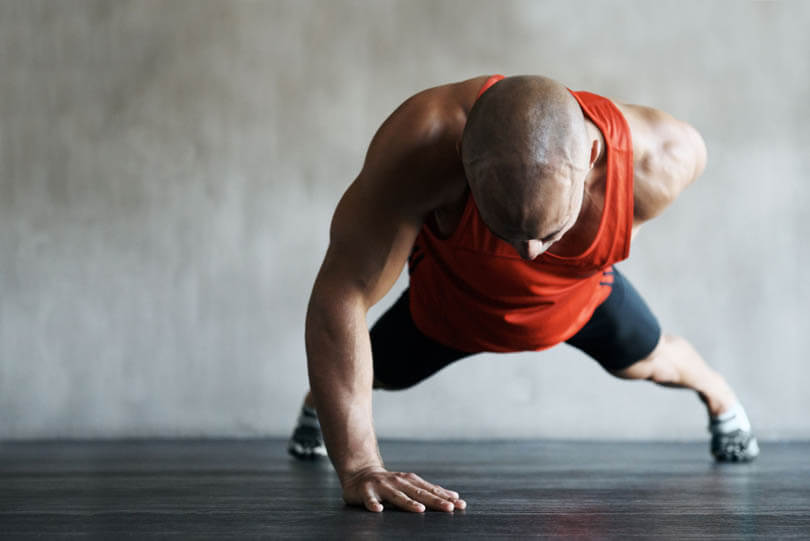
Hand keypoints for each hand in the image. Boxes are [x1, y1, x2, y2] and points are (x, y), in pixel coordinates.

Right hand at [341, 466, 466, 512]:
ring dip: (408, 503)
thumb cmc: (389, 483)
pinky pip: (369, 500)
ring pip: (397, 496)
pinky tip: (378, 510)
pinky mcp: (365, 492)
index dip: (445, 497)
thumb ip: (428, 491)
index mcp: (410, 481)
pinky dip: (373, 505)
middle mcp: (398, 482)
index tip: (460, 504)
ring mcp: (382, 486)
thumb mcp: (409, 485)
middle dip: (435, 501)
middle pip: (419, 494)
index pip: (431, 490)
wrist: (360, 473)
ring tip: (420, 510)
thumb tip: (454, 497)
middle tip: (450, 508)